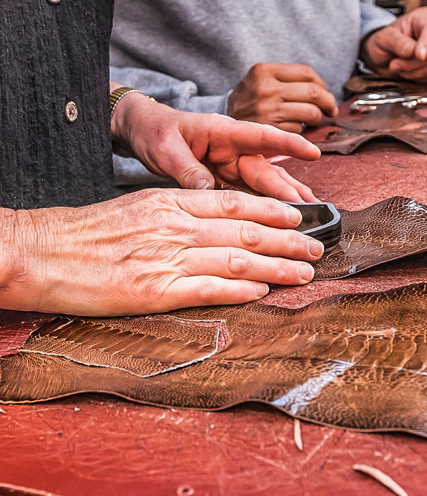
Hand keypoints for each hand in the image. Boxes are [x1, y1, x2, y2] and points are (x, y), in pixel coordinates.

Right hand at [4, 190, 323, 315]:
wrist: (41, 252)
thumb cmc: (87, 232)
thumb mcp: (137, 207)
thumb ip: (178, 213)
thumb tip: (216, 222)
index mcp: (171, 203)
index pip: (234, 203)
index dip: (272, 210)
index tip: (299, 218)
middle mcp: (176, 227)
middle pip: (246, 231)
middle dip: (288, 240)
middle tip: (315, 249)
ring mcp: (168, 259)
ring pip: (238, 260)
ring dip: (277, 266)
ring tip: (304, 272)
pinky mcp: (156, 291)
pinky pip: (210, 289)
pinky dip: (242, 290)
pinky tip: (264, 291)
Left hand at [112, 92, 320, 200]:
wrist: (144, 133)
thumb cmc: (156, 133)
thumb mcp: (166, 149)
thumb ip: (188, 169)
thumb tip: (208, 191)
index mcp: (222, 132)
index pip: (261, 135)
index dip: (288, 143)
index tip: (312, 152)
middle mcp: (233, 149)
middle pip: (265, 169)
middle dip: (289, 188)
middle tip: (311, 207)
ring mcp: (232, 166)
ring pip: (264, 184)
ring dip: (285, 199)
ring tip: (310, 214)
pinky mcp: (227, 181)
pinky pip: (250, 195)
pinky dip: (266, 207)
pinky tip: (283, 220)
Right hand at [227, 63, 337, 133]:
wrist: (221, 126)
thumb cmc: (249, 103)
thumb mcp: (259, 81)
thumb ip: (286, 80)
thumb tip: (323, 91)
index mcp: (263, 71)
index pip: (307, 73)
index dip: (322, 84)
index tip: (325, 94)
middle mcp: (265, 89)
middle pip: (313, 92)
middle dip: (328, 103)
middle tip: (330, 110)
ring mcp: (268, 111)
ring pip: (310, 112)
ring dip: (317, 118)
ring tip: (313, 120)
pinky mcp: (270, 131)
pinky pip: (299, 130)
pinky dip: (301, 131)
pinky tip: (294, 129)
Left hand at [361, 7, 426, 80]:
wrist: (383, 54)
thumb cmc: (385, 41)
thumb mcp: (384, 38)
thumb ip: (399, 43)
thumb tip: (413, 52)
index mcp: (424, 18)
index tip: (419, 56)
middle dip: (411, 63)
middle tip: (393, 64)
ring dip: (411, 72)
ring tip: (397, 66)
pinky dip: (416, 78)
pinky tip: (406, 71)